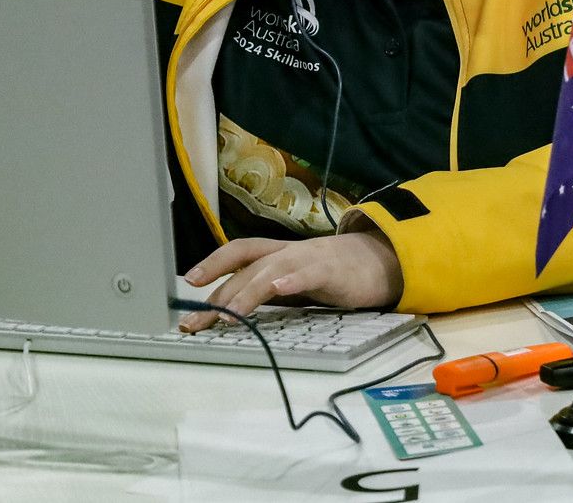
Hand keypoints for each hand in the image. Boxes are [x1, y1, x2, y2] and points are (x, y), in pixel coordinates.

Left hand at [178, 231, 404, 332]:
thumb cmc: (337, 274)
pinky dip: (293, 279)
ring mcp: (310, 259)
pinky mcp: (333, 270)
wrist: (383, 260)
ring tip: (227, 314)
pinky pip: (309, 272)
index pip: (239, 253)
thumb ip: (269, 290)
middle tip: (196, 321)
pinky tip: (279, 288)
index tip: (188, 284)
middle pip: (247, 266)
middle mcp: (289, 252)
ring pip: (271, 270)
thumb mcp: (297, 280)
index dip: (212, 264)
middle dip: (219, 294)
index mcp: (279, 254)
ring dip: (246, 292)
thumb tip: (230, 310)